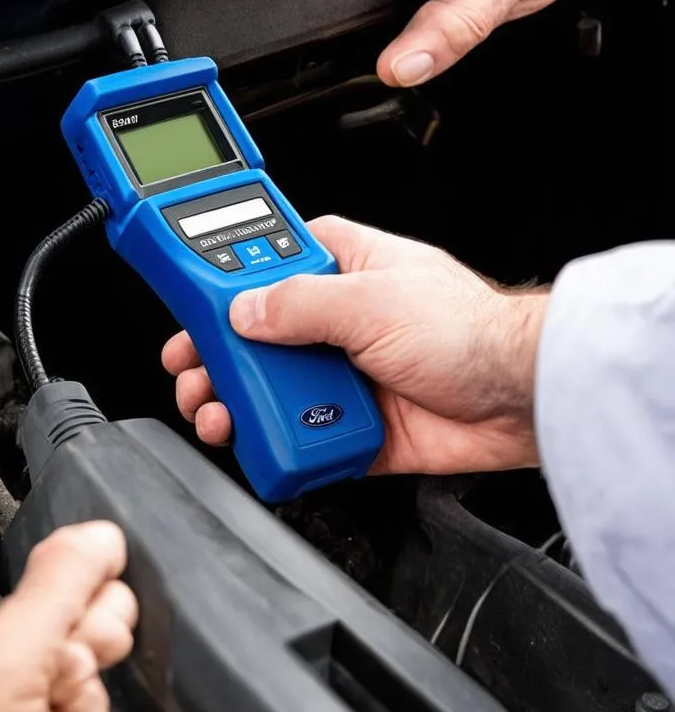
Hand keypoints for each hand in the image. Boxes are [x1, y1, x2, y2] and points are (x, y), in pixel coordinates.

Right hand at [162, 216, 547, 474]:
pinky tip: (259, 443)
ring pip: (271, 390)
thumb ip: (298, 304)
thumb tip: (243, 312)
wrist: (522, 400)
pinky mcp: (353, 424)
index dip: (222, 285)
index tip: (188, 306)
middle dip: (216, 357)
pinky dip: (277, 444)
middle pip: (255, 336)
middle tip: (192, 373)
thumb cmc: (469, 331)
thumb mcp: (370, 301)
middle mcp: (337, 320)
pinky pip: (301, 437)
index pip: (264, 266)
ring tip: (215, 414)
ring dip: (237, 404)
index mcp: (341, 269)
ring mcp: (343, 373)